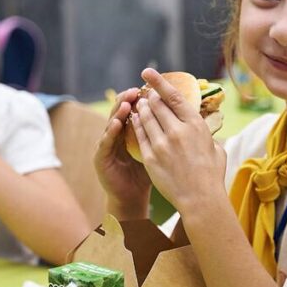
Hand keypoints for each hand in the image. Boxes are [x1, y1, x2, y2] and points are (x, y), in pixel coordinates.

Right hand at [94, 87, 152, 218]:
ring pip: (111, 124)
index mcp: (130, 131)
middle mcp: (116, 135)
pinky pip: (105, 142)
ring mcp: (106, 145)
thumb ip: (165, 133)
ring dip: (118, 113)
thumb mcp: (159, 149)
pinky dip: (110, 132)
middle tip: (135, 90)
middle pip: (120, 112)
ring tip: (126, 103)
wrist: (133, 197)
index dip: (140, 99)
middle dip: (127, 100)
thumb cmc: (149, 174)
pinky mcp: (100, 158)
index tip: (150, 88)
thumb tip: (185, 116)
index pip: (134, 110)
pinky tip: (116, 124)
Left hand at [129, 68, 226, 211]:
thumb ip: (206, 134)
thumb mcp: (216, 148)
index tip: (148, 73)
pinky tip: (134, 120)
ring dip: (140, 108)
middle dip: (149, 96)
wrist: (200, 199)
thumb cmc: (211, 175)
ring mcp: (162, 144)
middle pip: (156, 105)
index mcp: (196, 125)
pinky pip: (139, 135)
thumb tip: (203, 127)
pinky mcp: (150, 156)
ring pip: (145, 118)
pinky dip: (136, 124)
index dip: (159, 82)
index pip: (174, 96)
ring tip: (138, 104)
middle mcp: (177, 131)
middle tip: (146, 92)